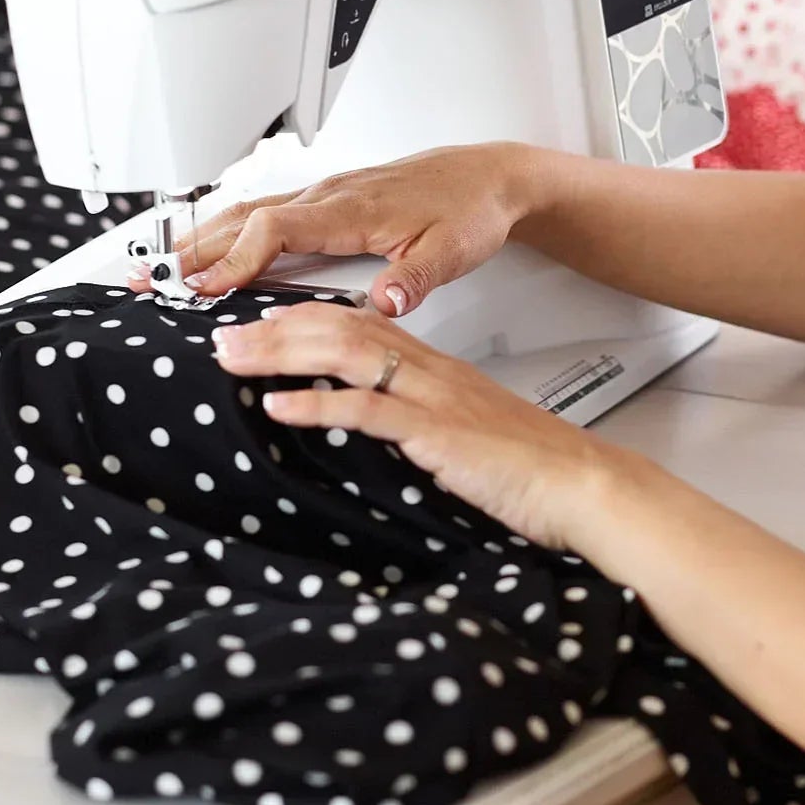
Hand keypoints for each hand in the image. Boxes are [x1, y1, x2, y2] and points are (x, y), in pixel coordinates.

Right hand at [126, 143, 540, 316]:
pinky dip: (230, 227)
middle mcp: (330, 196)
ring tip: (163, 264)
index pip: (276, 230)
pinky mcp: (330, 198)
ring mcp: (326, 194)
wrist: (491, 176)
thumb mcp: (452, 251)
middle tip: (149, 279)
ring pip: (250, 210)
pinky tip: (214, 241)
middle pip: (246, 218)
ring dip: (204, 236)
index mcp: (351, 209)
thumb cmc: (470, 210)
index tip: (203, 289)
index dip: (236, 260)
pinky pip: (267, 209)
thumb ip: (414, 278)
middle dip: (195, 249)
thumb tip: (384, 300)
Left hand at [214, 300, 624, 551]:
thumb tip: (374, 431)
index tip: (258, 325)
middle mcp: (429, 371)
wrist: (581, 484)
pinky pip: (369, 409)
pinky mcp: (438, 432)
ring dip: (281, 355)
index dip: (302, 320)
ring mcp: (433, 398)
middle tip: (223, 338)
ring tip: (234, 359)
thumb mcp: (465, 433)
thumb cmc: (530, 468)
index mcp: (434, 368)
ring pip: (345, 354)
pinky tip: (280, 406)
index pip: (358, 324)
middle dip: (275, 330)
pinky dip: (317, 405)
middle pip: (340, 328)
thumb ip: (420, 422)